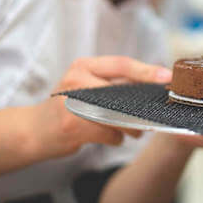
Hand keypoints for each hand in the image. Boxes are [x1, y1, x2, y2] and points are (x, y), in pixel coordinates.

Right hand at [28, 56, 172, 160]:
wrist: (34, 130)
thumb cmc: (69, 106)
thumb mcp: (86, 84)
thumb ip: (113, 82)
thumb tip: (154, 81)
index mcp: (84, 66)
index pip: (122, 64)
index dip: (147, 71)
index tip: (167, 76)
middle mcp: (76, 80)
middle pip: (123, 92)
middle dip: (142, 107)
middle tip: (154, 115)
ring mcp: (72, 104)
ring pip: (119, 115)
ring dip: (132, 127)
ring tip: (134, 130)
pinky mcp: (71, 126)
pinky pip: (109, 133)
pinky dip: (116, 138)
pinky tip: (113, 137)